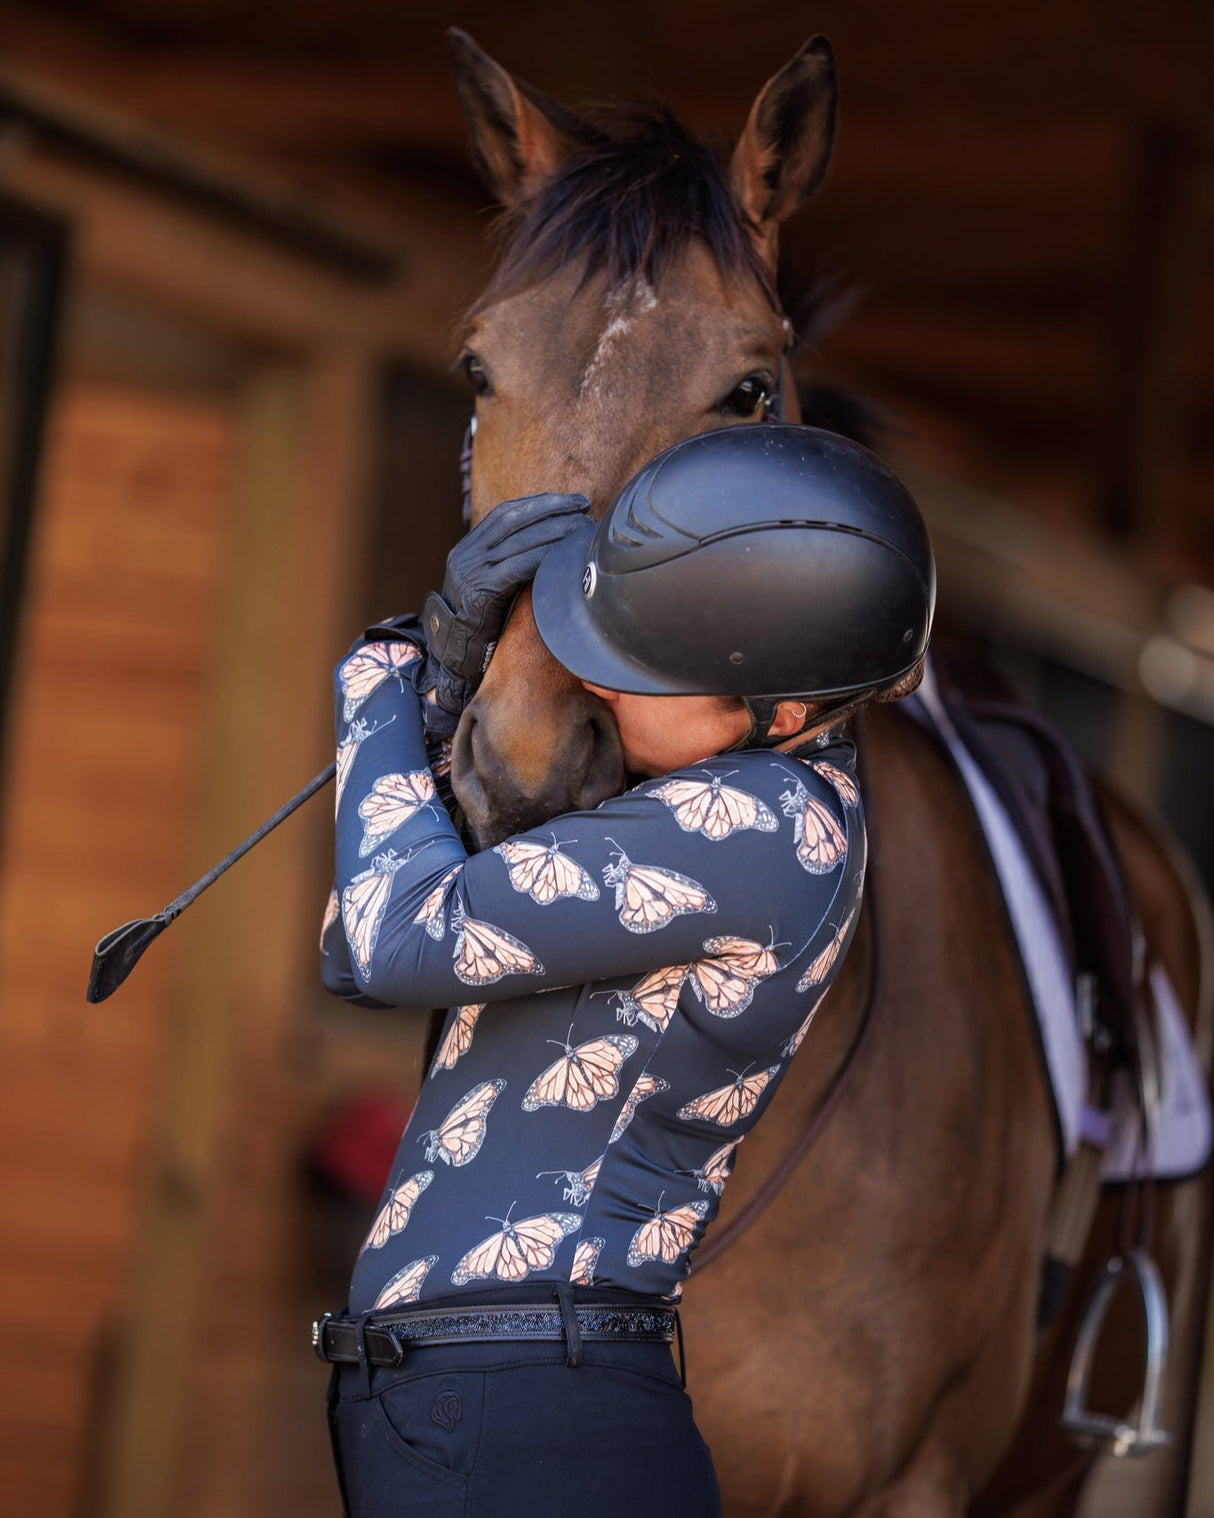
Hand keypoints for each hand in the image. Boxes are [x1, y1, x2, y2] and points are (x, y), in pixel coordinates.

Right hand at [421, 491, 589, 720]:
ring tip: (582, 527)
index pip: (506, 512)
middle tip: (583, 506)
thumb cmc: (480, 621)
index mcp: (468, 547)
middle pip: (515, 518)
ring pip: (520, 539)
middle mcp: (467, 553)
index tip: (569, 500)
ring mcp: (471, 570)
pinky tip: (564, 553)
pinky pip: (518, 566)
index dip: (540, 503)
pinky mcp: (481, 590)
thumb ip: (507, 562)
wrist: (453, 653)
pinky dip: (543, 556)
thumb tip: (547, 544)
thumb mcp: (489, 583)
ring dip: (556, 530)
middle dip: (552, 508)